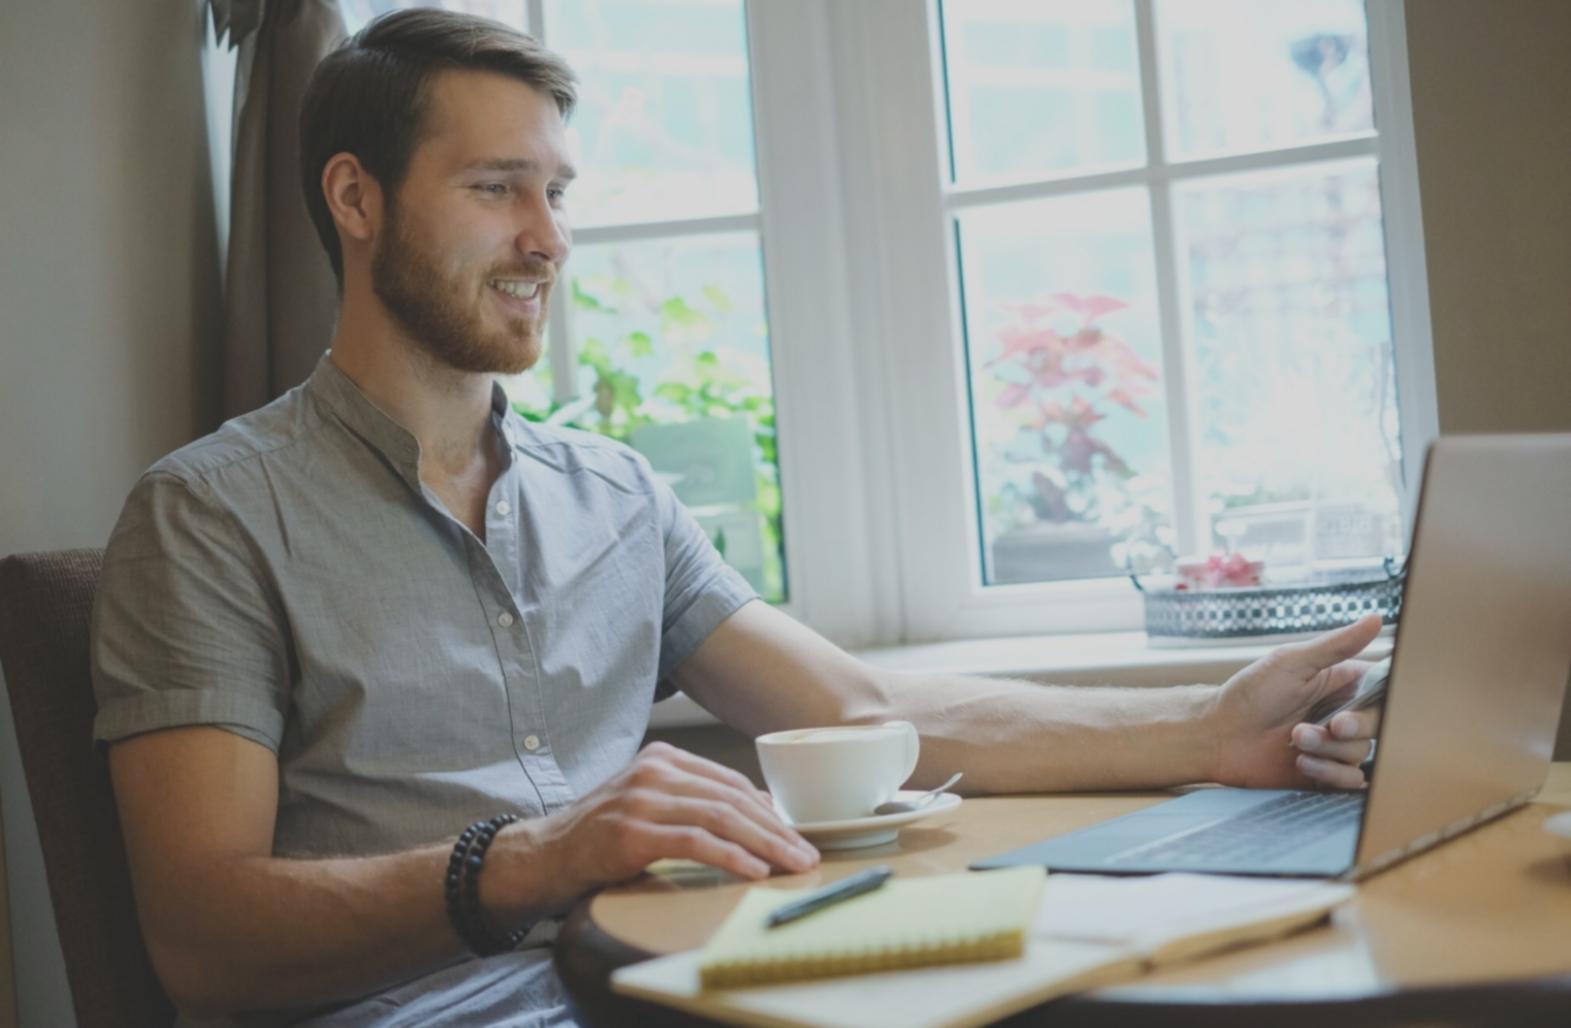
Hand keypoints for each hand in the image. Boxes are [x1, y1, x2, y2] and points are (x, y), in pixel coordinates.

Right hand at [493, 742, 818, 916]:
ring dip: (764, 845)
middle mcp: (654, 772)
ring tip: (791, 864)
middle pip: (732, 799)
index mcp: (663, 760)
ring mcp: (642, 800)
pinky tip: (754, 870)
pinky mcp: (633, 832)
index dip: (769, 810)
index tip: (797, 835)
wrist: (546, 853)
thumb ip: (697, 802)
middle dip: (776, 830)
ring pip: (720, 818)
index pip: (730, 782)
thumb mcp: (652, 805)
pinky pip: (695, 842)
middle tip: (806, 854)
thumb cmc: (604, 834)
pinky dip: (730, 856)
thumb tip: (762, 813)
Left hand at [1206, 614, 1384, 789]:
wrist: (1218, 735)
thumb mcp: (1292, 662)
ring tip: (1296, 739)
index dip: (1382, 700)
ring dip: (1329, 749)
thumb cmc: (1250, 693)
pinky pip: (1349, 781)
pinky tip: (1302, 763)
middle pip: (1378, 725)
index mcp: (1340, 683)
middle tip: (1332, 725)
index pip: (1383, 691)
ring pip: (1361, 754)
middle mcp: (1341, 714)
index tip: (1363, 702)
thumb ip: (1337, 645)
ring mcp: (1332, 746)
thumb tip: (1376, 618)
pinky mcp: (1323, 773)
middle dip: (1356, 727)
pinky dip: (1329, 773)